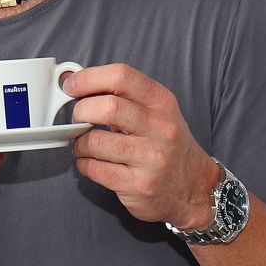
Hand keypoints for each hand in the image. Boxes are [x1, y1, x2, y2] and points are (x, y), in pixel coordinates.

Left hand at [64, 64, 220, 228]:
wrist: (194, 187)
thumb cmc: (168, 145)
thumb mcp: (157, 113)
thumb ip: (121, 96)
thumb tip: (75, 81)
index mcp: (162, 103)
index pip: (122, 77)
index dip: (89, 78)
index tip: (72, 85)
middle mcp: (161, 128)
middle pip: (109, 107)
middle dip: (81, 111)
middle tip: (77, 118)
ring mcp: (151, 159)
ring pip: (96, 142)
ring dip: (79, 143)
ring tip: (83, 145)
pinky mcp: (139, 185)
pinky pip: (96, 170)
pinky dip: (84, 164)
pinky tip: (90, 162)